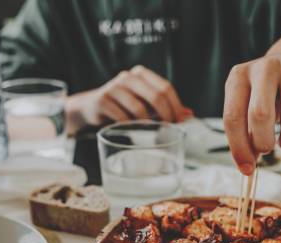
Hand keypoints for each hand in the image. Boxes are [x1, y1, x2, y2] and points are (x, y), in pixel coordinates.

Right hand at [66, 65, 192, 132]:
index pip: (165, 87)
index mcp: (142, 74)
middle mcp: (128, 77)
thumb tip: (188, 114)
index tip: (180, 120)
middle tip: (168, 127)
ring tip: (149, 130)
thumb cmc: (124, 105)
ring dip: (147, 123)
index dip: (175, 105)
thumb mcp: (146, 103)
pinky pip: (122, 117)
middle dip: (166, 115)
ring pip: (139, 108)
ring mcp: (114, 87)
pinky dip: (130, 126)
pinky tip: (131, 129)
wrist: (92, 106)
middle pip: (155, 96)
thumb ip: (166, 107)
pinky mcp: (103, 100)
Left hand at [224, 52, 280, 174]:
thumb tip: (248, 168)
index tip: (247, 168)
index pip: (233, 117)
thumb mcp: (247, 106)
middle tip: (268, 147)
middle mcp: (265, 67)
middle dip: (264, 142)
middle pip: (261, 115)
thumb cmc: (267, 92)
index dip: (239, 148)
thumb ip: (244, 135)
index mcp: (239, 77)